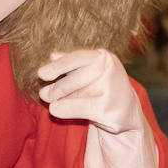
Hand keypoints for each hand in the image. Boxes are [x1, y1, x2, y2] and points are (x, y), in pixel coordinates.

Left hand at [38, 49, 160, 167]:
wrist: (126, 111)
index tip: (41, 74)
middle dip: (57, 87)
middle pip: (76, 78)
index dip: (58, 66)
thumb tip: (53, 55)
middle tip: (43, 94)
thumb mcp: (89, 71)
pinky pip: (80, 108)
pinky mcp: (109, 109)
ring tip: (48, 99)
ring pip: (77, 94)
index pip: (78, 58)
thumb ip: (73, 64)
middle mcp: (111, 71)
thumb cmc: (101, 87)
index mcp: (105, 57)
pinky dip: (65, 109)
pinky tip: (55, 109)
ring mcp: (112, 91)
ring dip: (59, 98)